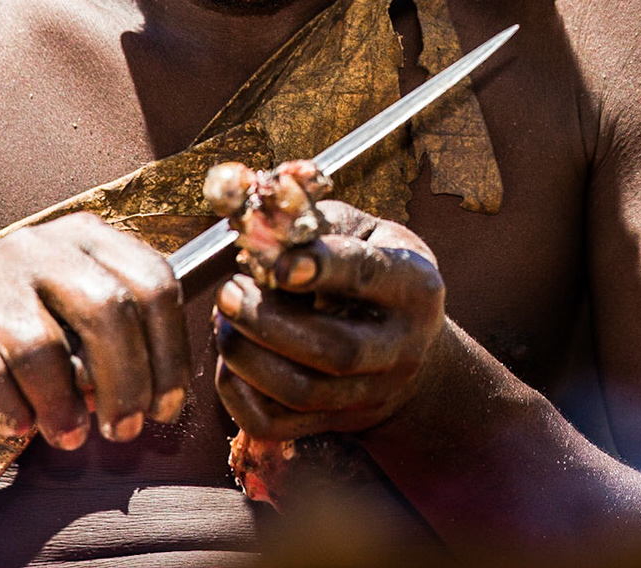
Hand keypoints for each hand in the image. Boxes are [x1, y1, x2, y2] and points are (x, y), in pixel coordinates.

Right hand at [0, 212, 188, 448]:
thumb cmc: (22, 341)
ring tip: (70, 438)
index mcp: (86, 237)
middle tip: (126, 432)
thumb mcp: (77, 322)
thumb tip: (162, 396)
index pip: (153, 282)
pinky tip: (19, 427)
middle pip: (106, 309)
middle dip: (126, 382)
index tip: (167, 406)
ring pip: (42, 346)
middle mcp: (37, 245)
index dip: (170, 351)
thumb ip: (122, 340)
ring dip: (63, 406)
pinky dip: (9, 409)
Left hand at [213, 201, 444, 439]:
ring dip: (248, 356)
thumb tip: (256, 216)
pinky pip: (276, 424)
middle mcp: (401, 347)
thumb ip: (318, 223)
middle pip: (334, 350)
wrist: (411, 346)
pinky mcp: (337, 422)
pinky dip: (238, 393)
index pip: (367, 276)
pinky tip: (232, 357)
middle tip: (228, 292)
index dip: (321, 268)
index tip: (277, 263)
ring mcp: (371, 393)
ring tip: (225, 319)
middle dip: (269, 323)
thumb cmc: (379, 273)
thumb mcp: (368, 233)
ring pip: (301, 391)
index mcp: (415, 286)